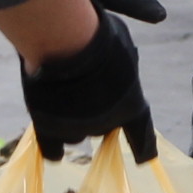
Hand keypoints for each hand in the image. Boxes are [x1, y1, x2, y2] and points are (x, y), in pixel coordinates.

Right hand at [19, 12, 154, 161]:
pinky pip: (52, 148)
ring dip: (72, 121)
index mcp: (131, 107)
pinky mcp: (48, 128)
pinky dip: (52, 147)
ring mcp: (77, 128)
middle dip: (95, 112)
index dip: (144, 148)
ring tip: (62, 96)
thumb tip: (117, 65)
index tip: (144, 158)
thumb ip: (123, 63)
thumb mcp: (123, 44)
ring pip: (76, 134)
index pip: (142, 136)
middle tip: (83, 89)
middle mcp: (106, 124)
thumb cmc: (97, 34)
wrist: (62, 40)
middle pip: (102, 128)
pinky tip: (52, 150)